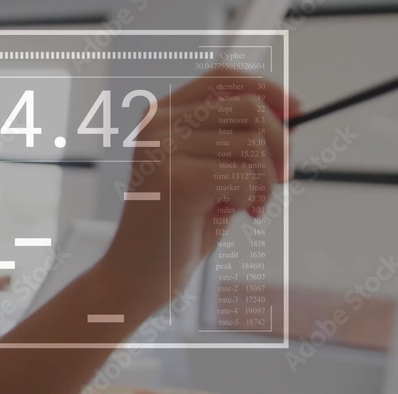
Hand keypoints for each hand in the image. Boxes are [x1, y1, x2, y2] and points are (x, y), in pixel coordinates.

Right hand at [102, 67, 301, 303]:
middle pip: (247, 108)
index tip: (296, 112)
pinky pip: (243, 177)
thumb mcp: (208, 169)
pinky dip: (249, 198)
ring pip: (251, 145)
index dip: (267, 89)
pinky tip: (232, 214)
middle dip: (278, 144)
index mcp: (160, 115)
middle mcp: (156, 125)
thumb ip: (233, 137)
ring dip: (263, 180)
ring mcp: (162, 150)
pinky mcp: (175, 180)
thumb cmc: (178, 223)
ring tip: (248, 204)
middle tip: (280, 178)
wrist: (139, 273)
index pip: (223, 78)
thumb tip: (290, 112)